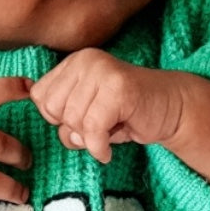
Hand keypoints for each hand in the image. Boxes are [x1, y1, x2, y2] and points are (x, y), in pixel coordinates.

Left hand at [28, 51, 186, 162]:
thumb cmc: (125, 114)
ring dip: (89, 139)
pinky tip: (108, 150)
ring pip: (73, 120)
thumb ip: (63, 119)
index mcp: (74, 62)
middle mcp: (86, 60)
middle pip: (52, 109)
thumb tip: (64, 133)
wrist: (170, 109)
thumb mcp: (86, 115)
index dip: (57, 118)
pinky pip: (92, 129)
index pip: (39, 96)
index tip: (82, 120)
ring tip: (108, 133)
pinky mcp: (118, 88)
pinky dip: (99, 148)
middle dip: (71, 128)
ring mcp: (103, 71)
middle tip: (96, 129)